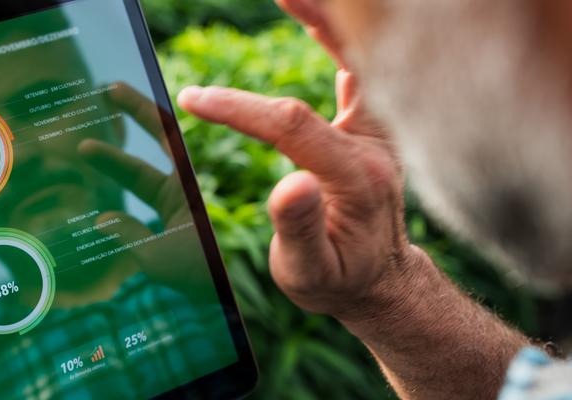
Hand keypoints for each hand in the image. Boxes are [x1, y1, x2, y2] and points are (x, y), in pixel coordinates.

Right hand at [78, 83, 208, 292]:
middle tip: (105, 90)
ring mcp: (177, 210)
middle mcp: (183, 191)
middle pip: (154, 144)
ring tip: (83, 146)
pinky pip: (138, 212)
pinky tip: (93, 211)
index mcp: (186, 186)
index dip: (139, 110)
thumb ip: (126, 236)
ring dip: (113, 162)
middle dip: (130, 115)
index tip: (114, 89)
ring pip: (140, 177)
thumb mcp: (160, 258)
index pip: (164, 136)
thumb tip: (99, 218)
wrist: (226, 309)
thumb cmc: (203, 281)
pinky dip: (118, 207)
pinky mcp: (169, 233)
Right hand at [176, 0, 427, 320]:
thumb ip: (299, 229)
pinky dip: (337, 34)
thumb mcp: (309, 272)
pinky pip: (359, 65)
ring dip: (328, 18)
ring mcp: (378, 128)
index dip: (239, 110)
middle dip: (317, 21)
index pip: (293, 125)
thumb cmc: (337, 279)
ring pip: (360, 55)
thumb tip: (290, 184)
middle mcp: (376, 143)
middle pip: (351, 63)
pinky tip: (314, 15)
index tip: (192, 99)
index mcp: (357, 177)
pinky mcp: (372, 122)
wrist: (379, 280)